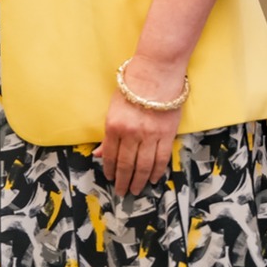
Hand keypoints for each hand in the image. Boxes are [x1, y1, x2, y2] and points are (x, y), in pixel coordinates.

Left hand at [94, 58, 184, 195]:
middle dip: (123, 180)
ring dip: (139, 180)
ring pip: (144, 165)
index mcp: (113, 126)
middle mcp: (131, 133)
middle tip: (123, 192)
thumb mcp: (113, 108)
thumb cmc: (130, 88)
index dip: (110, 169)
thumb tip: (100, 154)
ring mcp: (150, 135)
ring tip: (136, 189)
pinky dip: (156, 172)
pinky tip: (152, 179)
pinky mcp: (166, 134)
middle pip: (127, 164)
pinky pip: (161, 159)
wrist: (155, 74)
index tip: (110, 179)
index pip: (111, 155)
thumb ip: (108, 134)